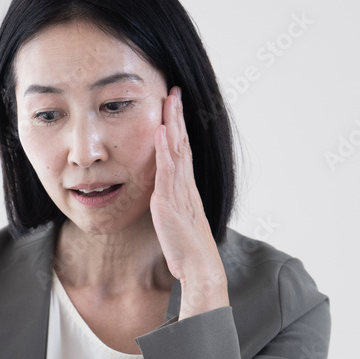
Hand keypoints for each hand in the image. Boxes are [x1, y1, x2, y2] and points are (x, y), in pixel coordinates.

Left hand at [151, 86, 228, 318]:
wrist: (200, 268)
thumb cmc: (188, 250)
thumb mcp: (177, 220)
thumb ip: (172, 205)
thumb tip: (162, 196)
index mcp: (186, 188)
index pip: (183, 150)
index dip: (178, 127)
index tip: (174, 106)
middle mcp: (186, 185)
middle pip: (182, 142)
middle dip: (177, 116)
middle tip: (174, 90)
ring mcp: (180, 191)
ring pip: (177, 150)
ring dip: (172, 123)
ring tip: (169, 99)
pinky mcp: (171, 201)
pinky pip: (167, 170)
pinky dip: (163, 149)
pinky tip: (159, 131)